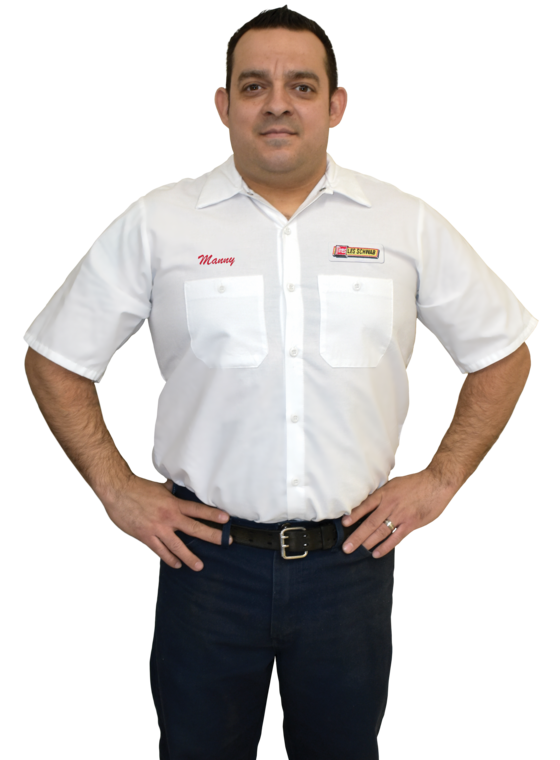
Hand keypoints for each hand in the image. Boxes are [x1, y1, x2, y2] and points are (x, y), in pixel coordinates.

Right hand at [102, 473, 231, 570]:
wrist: (117, 491)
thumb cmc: (137, 487)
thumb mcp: (158, 487)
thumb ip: (168, 491)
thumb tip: (173, 488)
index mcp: (173, 503)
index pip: (198, 509)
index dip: (212, 514)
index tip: (226, 519)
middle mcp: (169, 517)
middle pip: (194, 528)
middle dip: (211, 535)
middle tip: (225, 541)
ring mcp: (158, 528)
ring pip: (177, 546)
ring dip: (189, 557)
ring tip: (199, 565)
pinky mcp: (146, 536)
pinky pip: (160, 550)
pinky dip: (168, 558)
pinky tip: (176, 564)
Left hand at [341, 468, 455, 557]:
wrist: (438, 482)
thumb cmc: (416, 482)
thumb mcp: (395, 482)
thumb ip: (383, 493)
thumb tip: (369, 501)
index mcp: (385, 493)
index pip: (365, 505)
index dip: (354, 515)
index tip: (344, 524)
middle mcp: (390, 505)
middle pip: (370, 523)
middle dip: (357, 536)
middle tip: (346, 548)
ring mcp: (401, 515)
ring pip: (381, 532)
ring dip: (368, 543)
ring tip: (358, 552)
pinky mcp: (411, 524)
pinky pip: (396, 538)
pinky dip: (385, 547)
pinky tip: (376, 553)